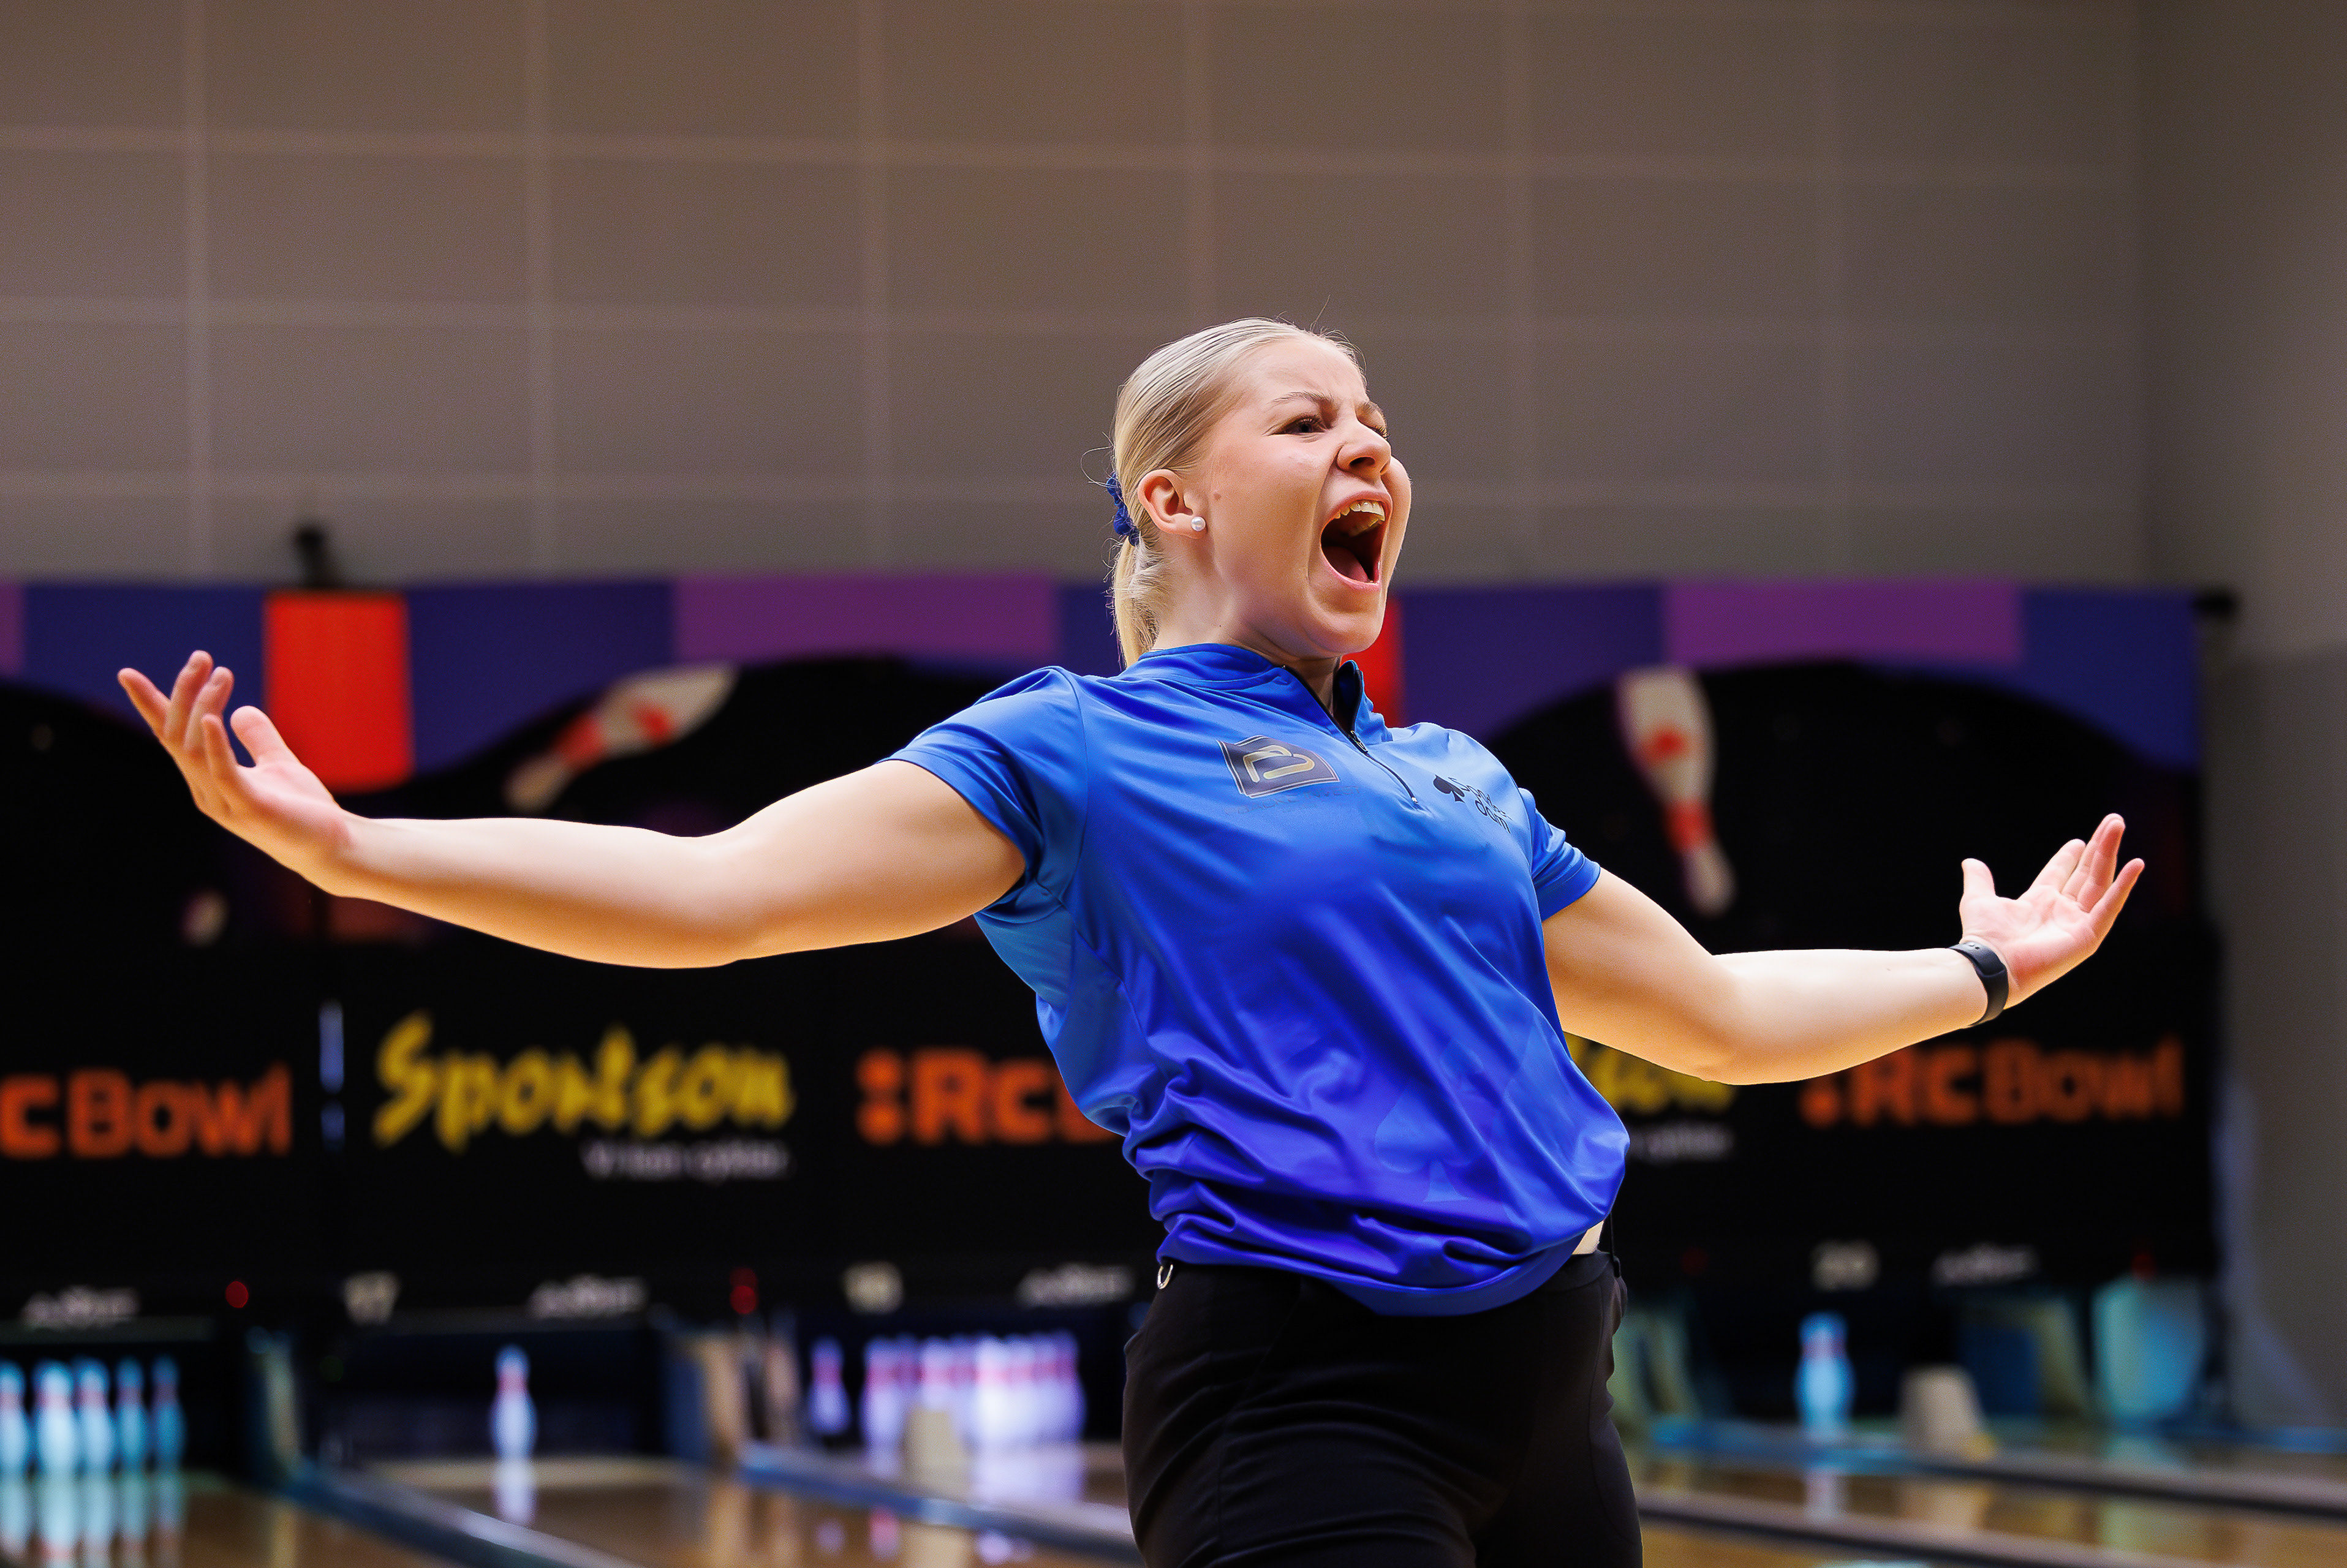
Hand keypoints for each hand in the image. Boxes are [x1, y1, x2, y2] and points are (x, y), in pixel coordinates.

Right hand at [119, 651, 353, 881]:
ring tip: (219, 674)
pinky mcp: (250, 808)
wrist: (332, 845)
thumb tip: (239, 709)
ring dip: (203, 706)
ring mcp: (224, 802)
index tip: (127, 673)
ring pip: (194, 749)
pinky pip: (223, 773)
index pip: (170, 736)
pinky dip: (215, 744)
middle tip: (201, 657)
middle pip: (177, 736)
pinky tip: (215, 717)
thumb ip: (257, 738)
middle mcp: (205, 790)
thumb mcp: (278, 763)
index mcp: (206, 779)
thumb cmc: (302, 808)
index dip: (150, 705)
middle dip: (182, 694)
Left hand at [1957, 814, 2142, 1006]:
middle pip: (2086, 873)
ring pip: (2100, 883)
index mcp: (2039, 902)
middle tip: (2114, 821)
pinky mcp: (2087, 936)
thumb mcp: (1978, 900)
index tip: (2080, 840)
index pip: (2061, 873)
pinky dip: (2123, 887)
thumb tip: (1970, 862)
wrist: (1990, 963)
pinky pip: (2110, 908)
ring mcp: (2077, 924)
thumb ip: (1979, 880)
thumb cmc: (1984, 937)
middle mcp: (2061, 912)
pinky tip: (2135, 865)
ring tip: (2118, 827)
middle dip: (2100, 847)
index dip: (2071, 856)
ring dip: (2111, 855)